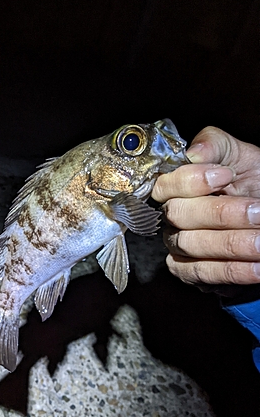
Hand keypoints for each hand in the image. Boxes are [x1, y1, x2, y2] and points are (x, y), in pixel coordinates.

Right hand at [152, 126, 259, 284]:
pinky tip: (257, 266)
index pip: (165, 185)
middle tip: (257, 212)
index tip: (226, 175)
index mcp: (177, 186)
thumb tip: (194, 152)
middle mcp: (173, 215)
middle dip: (220, 214)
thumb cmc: (252, 185)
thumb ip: (215, 145)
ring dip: (232, 243)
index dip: (191, 181)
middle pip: (178, 215)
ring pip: (191, 244)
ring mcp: (178, 244)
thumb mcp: (240, 157)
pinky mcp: (188, 271)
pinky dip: (232, 270)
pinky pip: (202, 272)